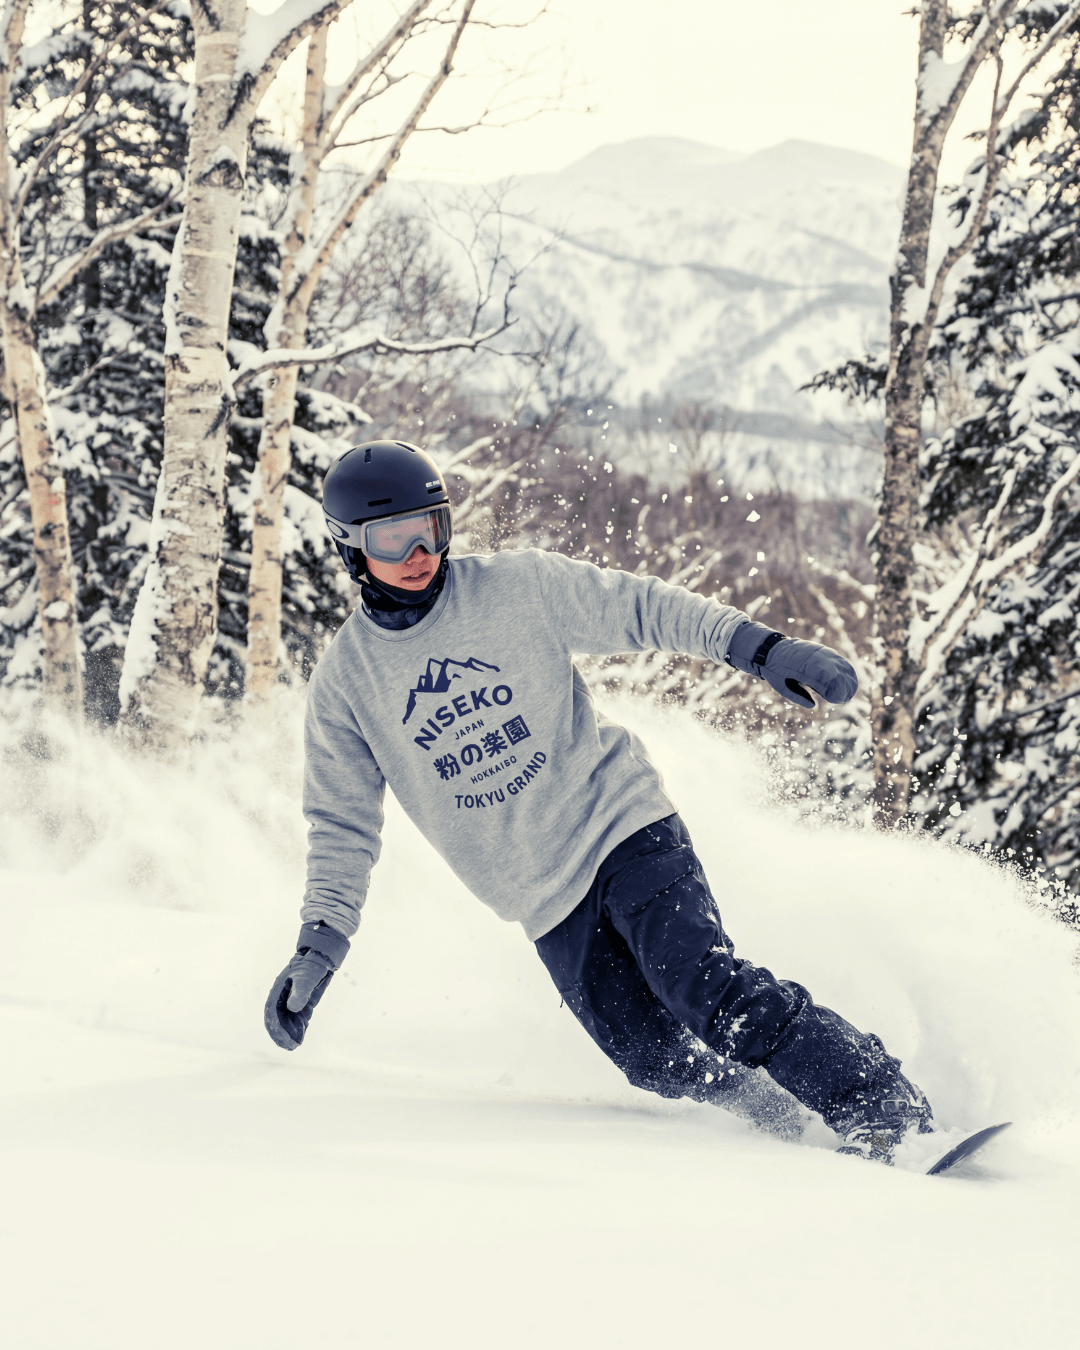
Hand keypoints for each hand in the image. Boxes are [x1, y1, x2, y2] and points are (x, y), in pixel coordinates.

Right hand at [264, 921, 350, 1050]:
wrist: (321, 958)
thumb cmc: (311, 965)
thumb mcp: (306, 977)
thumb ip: (300, 992)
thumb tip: (293, 1008)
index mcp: (278, 991)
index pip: (273, 1013)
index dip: (277, 1028)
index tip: (284, 1039)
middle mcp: (282, 998)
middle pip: (277, 1020)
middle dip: (281, 1034)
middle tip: (288, 1047)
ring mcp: (292, 1001)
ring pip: (287, 1021)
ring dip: (288, 1034)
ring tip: (293, 1046)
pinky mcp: (302, 1003)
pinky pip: (297, 1018)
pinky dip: (298, 1029)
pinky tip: (300, 1038)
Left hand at [725, 622, 856, 709]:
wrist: (771, 649)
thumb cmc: (775, 670)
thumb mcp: (780, 686)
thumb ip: (797, 696)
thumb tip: (813, 705)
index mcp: (802, 666)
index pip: (825, 676)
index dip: (835, 688)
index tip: (838, 699)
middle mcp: (813, 656)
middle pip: (836, 670)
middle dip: (843, 685)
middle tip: (844, 699)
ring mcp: (818, 651)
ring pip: (839, 663)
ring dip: (847, 677)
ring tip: (849, 692)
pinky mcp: (821, 650)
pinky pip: (837, 658)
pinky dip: (845, 668)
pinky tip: (849, 678)